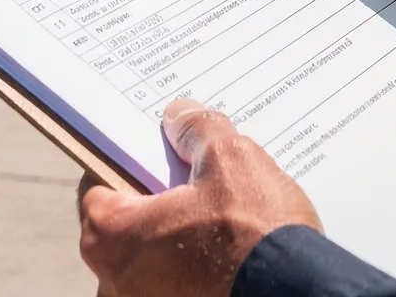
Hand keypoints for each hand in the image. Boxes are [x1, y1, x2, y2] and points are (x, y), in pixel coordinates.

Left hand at [78, 99, 319, 296]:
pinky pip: (173, 281)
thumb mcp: (230, 159)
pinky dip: (192, 265)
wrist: (298, 294)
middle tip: (193, 179)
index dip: (128, 161)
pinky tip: (228, 246)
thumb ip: (197, 131)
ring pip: (151, 256)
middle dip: (157, 200)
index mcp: (109, 237)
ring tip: (218, 214)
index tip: (153, 152)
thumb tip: (181, 117)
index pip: (97, 184)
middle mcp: (114, 281)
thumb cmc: (255, 237)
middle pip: (126, 222)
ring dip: (177, 236)